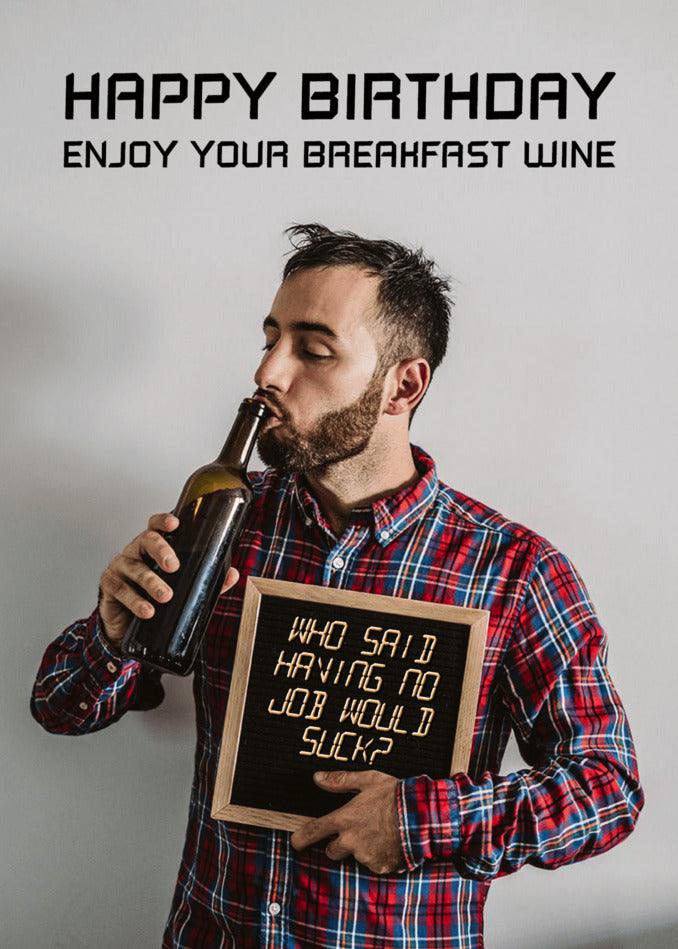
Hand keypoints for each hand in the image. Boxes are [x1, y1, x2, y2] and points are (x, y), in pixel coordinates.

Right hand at [98, 511, 238, 644]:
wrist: (126, 622)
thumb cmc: (154, 596)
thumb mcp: (181, 586)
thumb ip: (207, 580)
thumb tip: (233, 574)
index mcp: (152, 547)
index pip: (155, 526)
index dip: (163, 521)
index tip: (175, 525)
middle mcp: (135, 551)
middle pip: (145, 540)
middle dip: (161, 550)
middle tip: (173, 566)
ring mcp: (120, 567)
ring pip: (135, 568)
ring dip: (151, 582)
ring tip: (165, 596)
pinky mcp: (110, 586)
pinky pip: (121, 590)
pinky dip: (135, 601)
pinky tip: (147, 611)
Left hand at [290, 769, 405, 874]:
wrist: (422, 816)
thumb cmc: (395, 795)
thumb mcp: (368, 780)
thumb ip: (341, 780)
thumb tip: (318, 778)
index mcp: (345, 819)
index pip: (315, 831)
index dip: (301, 838)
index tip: (296, 842)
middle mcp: (351, 840)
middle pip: (332, 851)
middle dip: (338, 844)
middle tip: (355, 831)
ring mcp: (365, 856)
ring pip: (355, 856)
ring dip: (361, 848)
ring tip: (379, 832)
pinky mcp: (380, 867)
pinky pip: (373, 863)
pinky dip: (378, 855)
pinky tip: (389, 842)